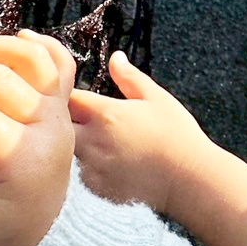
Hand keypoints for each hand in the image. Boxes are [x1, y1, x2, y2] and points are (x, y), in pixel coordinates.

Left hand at [68, 50, 217, 214]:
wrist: (188, 180)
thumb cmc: (177, 135)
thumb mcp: (157, 98)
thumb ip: (129, 77)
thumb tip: (114, 57)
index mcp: (105, 114)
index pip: (68, 97)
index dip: (69, 95)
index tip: (79, 98)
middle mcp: (91, 140)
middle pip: (58, 125)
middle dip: (63, 120)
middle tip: (84, 120)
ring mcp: (90, 167)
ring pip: (66, 151)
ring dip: (72, 144)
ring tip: (99, 144)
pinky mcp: (95, 188)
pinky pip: (79, 174)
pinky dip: (86, 168)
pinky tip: (108, 165)